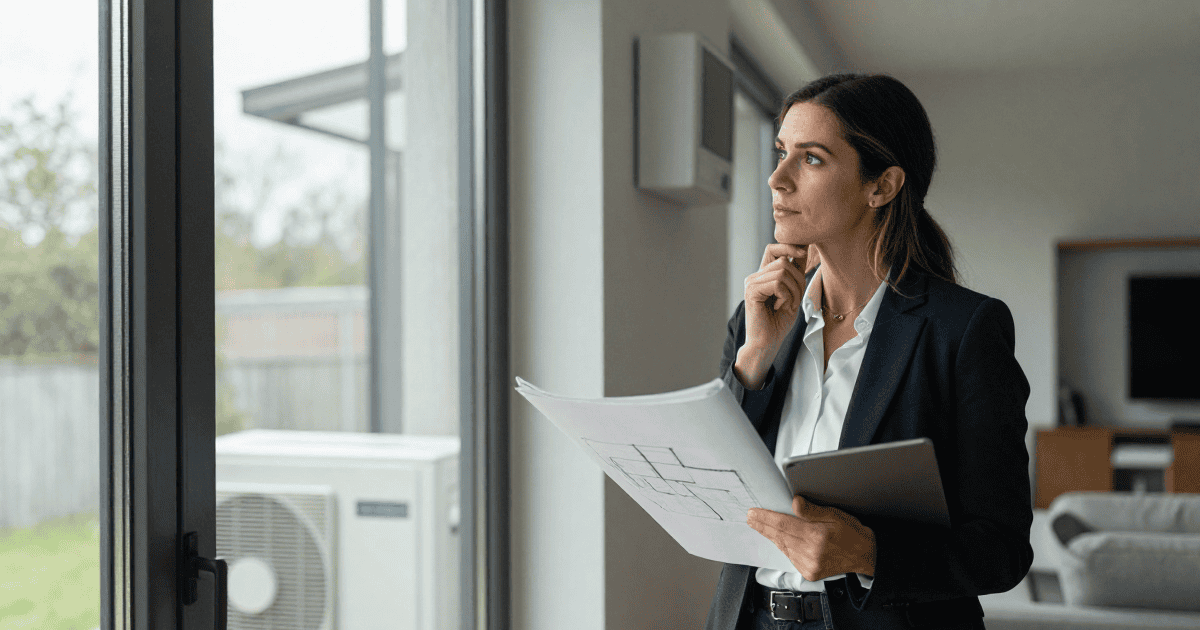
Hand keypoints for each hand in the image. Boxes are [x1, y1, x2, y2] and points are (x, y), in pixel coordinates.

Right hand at [734, 244, 807, 388]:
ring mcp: (752, 283)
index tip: (804, 252)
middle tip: (794, 300)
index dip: (789, 246)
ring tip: (786, 305)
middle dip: (798, 280)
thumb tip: (804, 249)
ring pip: (783, 272)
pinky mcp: (752, 291)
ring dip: (793, 291)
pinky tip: (779, 307)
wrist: (767, 344)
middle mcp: (755, 277)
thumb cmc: (779, 323)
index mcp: (763, 276)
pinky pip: (777, 283)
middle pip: (783, 261)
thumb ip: (795, 273)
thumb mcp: (793, 293)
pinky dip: (785, 296)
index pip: (773, 248)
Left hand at [748, 495, 875, 581]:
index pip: (784, 524)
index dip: (766, 518)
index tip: (754, 513)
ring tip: (760, 526)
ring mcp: (809, 565)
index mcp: (817, 536)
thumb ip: (813, 510)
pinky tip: (778, 538)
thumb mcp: (836, 515)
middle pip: (780, 536)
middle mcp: (811, 553)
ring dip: (771, 536)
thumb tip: (795, 503)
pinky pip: (790, 556)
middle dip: (763, 526)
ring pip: (783, 547)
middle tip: (751, 518)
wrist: (865, 557)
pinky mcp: (809, 573)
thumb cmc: (852, 534)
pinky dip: (783, 546)